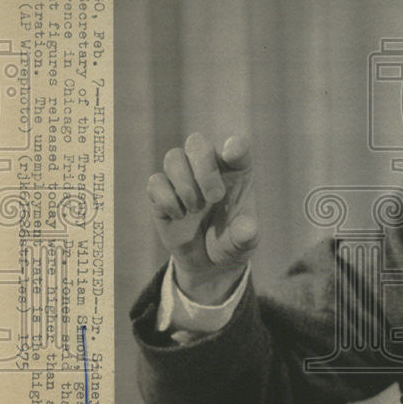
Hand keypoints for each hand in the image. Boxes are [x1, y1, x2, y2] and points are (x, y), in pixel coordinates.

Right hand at [145, 133, 257, 303]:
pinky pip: (155, 182)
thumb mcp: (243, 243)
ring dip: (185, 185)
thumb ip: (246, 235)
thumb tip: (247, 230)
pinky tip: (180, 216)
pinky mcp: (161, 192)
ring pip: (174, 157)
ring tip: (196, 209)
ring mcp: (183, 177)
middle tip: (215, 196)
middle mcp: (208, 167)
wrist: (207, 259)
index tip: (233, 153)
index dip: (234, 146)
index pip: (237, 148)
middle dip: (204, 168)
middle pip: (197, 143)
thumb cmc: (231, 240)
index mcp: (236, 170)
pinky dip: (167, 200)